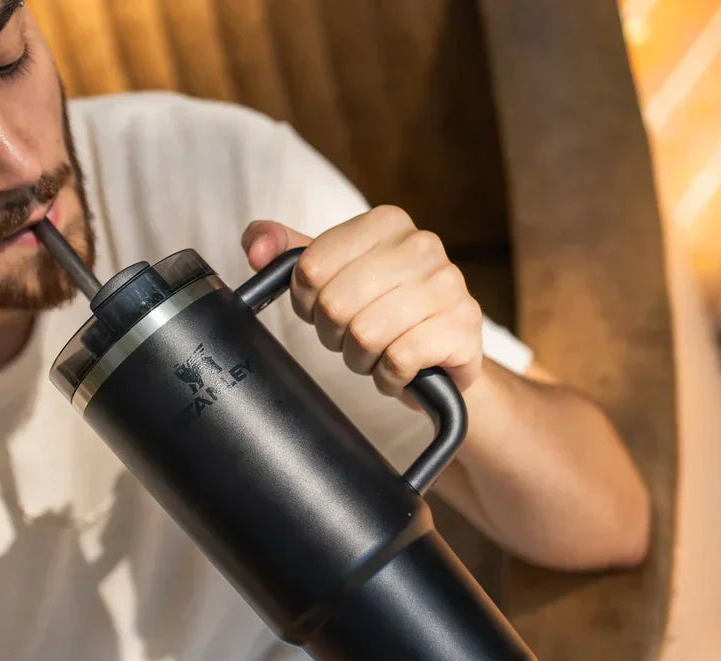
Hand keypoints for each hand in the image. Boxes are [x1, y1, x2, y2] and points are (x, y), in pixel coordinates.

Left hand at [241, 205, 483, 401]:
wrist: (442, 357)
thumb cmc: (383, 312)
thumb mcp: (333, 276)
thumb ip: (289, 254)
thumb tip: (256, 246)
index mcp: (387, 222)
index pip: (310, 268)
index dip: (306, 303)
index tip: (326, 309)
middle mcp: (423, 245)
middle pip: (335, 304)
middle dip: (335, 336)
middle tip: (353, 338)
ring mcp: (449, 285)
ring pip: (366, 335)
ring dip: (361, 359)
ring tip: (378, 353)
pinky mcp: (463, 328)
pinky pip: (398, 361)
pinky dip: (389, 377)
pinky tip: (400, 369)